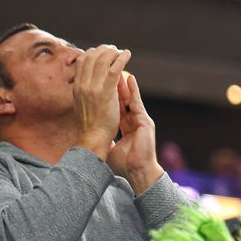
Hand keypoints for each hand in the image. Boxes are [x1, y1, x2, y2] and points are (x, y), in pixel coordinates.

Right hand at [73, 45, 130, 158]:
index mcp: (77, 87)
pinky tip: (127, 54)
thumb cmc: (91, 124)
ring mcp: (93, 88)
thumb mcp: (82, 104)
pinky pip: (113, 70)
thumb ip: (84, 92)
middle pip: (90, 58)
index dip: (92, 53)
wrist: (93, 137)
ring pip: (102, 61)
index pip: (82, 62)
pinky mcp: (105, 92)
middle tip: (113, 48)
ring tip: (121, 51)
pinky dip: (120, 60)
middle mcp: (82, 84)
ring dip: (112, 53)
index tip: (101, 51)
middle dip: (103, 50)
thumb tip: (86, 84)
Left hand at [107, 73, 163, 193]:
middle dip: (115, 85)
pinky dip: (133, 90)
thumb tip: (94, 143)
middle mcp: (134, 122)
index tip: (101, 85)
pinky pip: (137, 102)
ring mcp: (141, 121)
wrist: (138, 172)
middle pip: (123, 100)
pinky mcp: (145, 122)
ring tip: (117, 68)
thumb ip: (105, 143)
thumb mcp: (110, 150)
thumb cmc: (124, 165)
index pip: (116, 108)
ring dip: (123, 83)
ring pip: (130, 98)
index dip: (109, 96)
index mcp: (126, 128)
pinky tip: (129, 78)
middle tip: (107, 71)